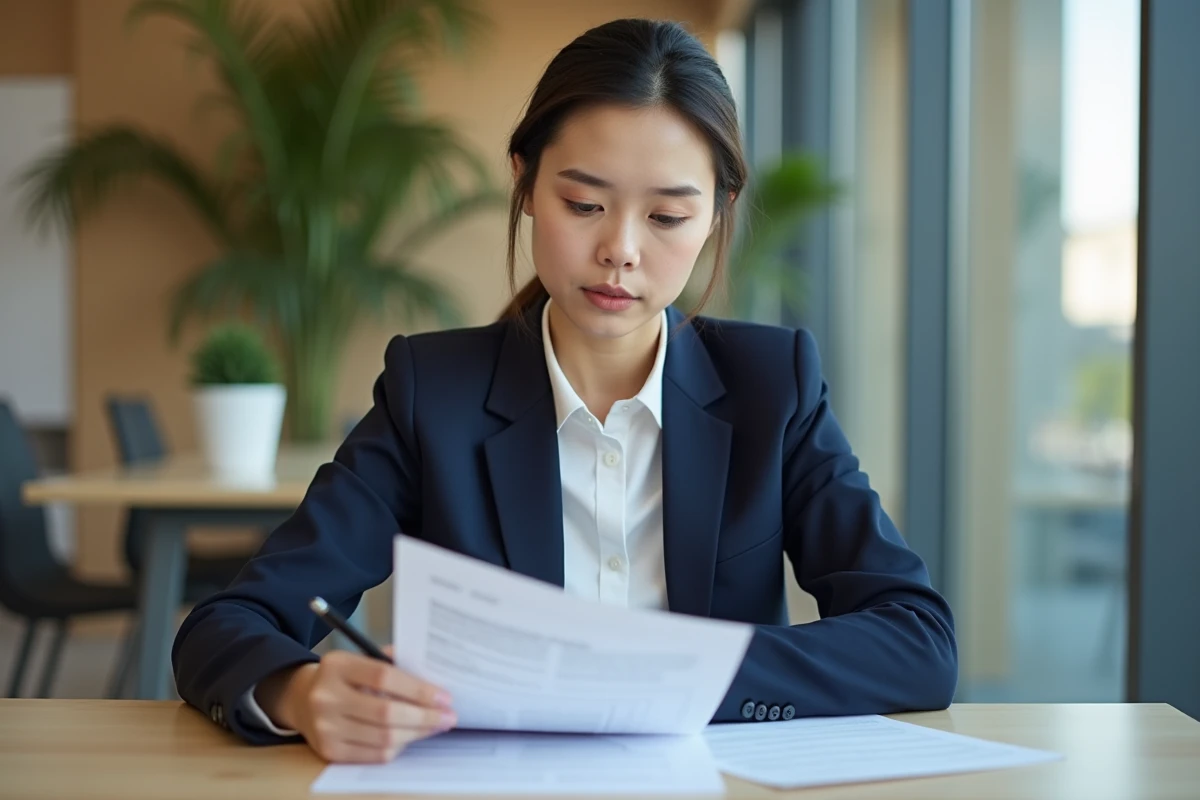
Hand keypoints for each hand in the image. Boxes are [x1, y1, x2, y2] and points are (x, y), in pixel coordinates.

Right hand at [260, 645, 455, 762]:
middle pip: (385, 712)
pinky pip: (374, 755)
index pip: (384, 677)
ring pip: (383, 737)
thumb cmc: (343, 677)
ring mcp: (325, 727)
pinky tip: (411, 737)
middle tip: (448, 716)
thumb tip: (433, 679)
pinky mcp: (328, 751)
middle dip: (424, 716)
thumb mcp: (361, 658)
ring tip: (436, 727)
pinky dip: (399, 747)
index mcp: (337, 665)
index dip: (418, 689)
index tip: (443, 696)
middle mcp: (326, 697)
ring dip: (417, 733)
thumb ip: (393, 663)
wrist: (302, 699)